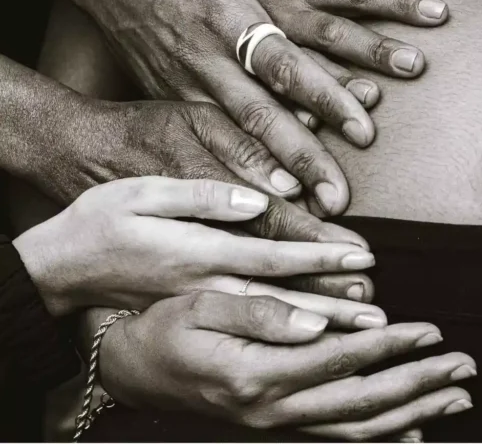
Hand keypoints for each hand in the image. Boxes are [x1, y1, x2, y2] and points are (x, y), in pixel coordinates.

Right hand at [31, 97, 374, 303]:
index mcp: (200, 252)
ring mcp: (203, 305)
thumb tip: (257, 199)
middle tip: (379, 309)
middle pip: (284, 296)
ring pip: (273, 316)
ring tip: (364, 324)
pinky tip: (319, 333)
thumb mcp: (143, 191)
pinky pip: (254, 326)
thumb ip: (203, 195)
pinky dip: (290, 330)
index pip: (275, 254)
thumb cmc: (100, 219)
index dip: (322, 254)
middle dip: (336, 302)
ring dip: (322, 321)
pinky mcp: (198, 312)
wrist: (59, 267)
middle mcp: (208, 285)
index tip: (363, 256)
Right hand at [71, 0, 427, 214]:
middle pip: (261, 118)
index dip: (326, 96)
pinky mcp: (173, 102)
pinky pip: (209, 144)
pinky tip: (265, 208)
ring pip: (232, 142)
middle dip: (303, 160)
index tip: (364, 130)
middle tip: (341, 200)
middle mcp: (205, 59)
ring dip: (271, 182)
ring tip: (311, 220)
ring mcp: (184, 86)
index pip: (283, 63)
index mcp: (225, 16)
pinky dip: (237, 178)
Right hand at [97, 292, 474, 439]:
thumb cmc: (166, 328)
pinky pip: (338, 440)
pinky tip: (415, 430)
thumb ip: (260, 313)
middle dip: (420, 384)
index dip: (391, 345)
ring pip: (359, 428)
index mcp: (258, 375)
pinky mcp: (278, 430)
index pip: (341, 359)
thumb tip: (316, 321)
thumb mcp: (201, 305)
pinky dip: (381, 437)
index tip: (431, 331)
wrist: (132, 369)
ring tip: (457, 397)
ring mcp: (277, 427)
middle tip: (464, 365)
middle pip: (363, 401)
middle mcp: (274, 410)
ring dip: (414, 412)